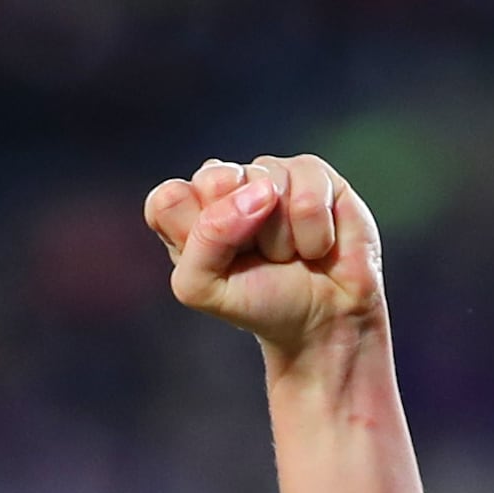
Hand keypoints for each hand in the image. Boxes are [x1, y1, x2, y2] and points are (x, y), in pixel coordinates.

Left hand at [145, 152, 388, 367]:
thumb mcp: (206, 289)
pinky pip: (310, 190)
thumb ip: (205, 240)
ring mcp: (269, 174)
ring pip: (268, 184)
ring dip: (283, 238)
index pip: (169, 199)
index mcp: (187, 212)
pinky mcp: (312, 172)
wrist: (324, 320)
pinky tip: (316, 244)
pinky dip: (316, 231)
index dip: (197, 234)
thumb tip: (261, 192)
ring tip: (290, 255)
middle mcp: (225, 185)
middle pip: (214, 177)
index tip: (220, 263)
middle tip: (255, 256)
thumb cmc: (260, 303)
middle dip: (241, 231)